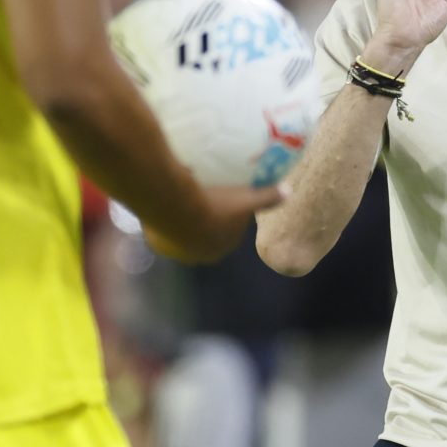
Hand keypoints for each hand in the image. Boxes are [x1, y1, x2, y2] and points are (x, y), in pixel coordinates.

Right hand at [147, 183, 287, 264]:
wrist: (175, 207)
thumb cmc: (214, 206)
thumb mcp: (245, 201)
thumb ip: (267, 198)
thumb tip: (288, 192)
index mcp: (221, 246)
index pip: (229, 232)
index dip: (229, 216)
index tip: (225, 198)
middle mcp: (199, 254)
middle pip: (205, 233)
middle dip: (206, 219)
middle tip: (205, 195)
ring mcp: (177, 250)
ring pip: (183, 232)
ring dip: (185, 219)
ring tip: (184, 196)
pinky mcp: (158, 242)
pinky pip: (163, 228)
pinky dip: (166, 217)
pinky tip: (166, 201)